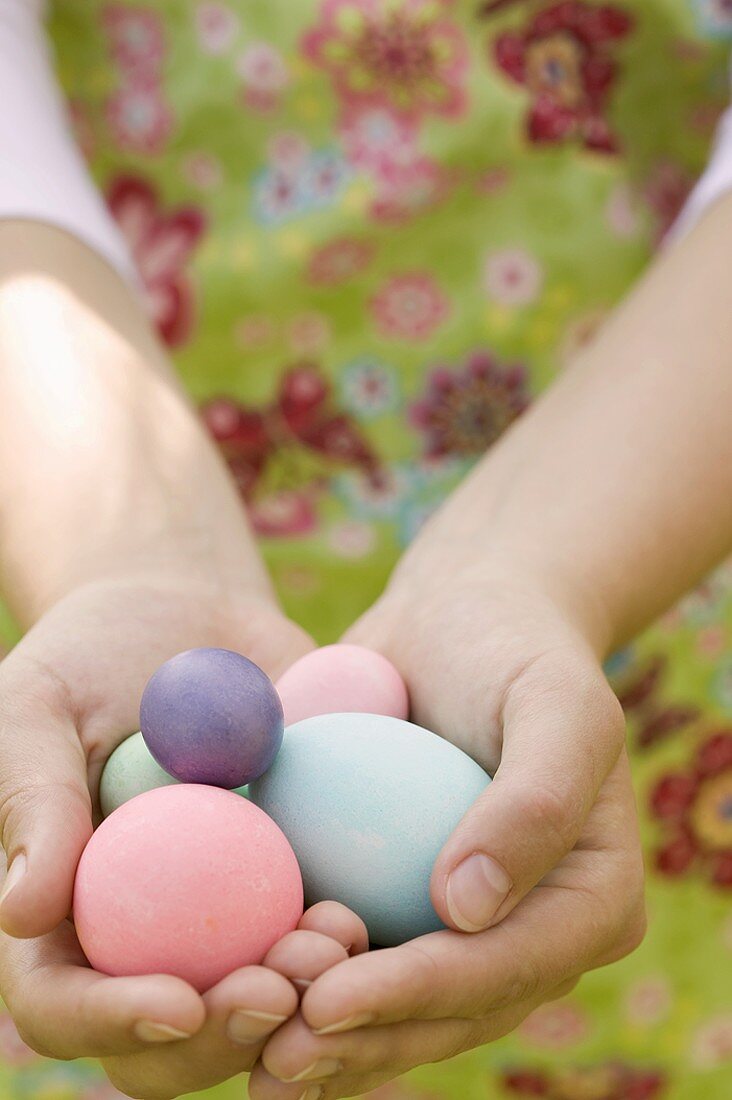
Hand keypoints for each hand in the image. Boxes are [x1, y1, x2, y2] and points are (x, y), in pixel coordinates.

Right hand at [0, 574, 367, 1097]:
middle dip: (226, 1033)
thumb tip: (23, 914)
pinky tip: (368, 918)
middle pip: (171, 1034)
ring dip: (302, 998)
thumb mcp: (38, 705)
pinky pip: (317, 933)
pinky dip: (345, 944)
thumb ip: (32, 798)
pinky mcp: (287, 883)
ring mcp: (220, 917)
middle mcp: (140, 935)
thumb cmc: (89, 655)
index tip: (178, 1002)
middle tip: (281, 985)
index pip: (63, 1003)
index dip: (112, 1023)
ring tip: (338, 940)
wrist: (185, 619)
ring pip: (256, 1002)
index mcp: (62, 912)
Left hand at [251, 563, 645, 1098]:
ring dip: (326, 1040)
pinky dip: (301, 983)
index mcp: (589, 900)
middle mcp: (529, 930)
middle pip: (449, 1013)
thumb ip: (536, 801)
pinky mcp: (401, 901)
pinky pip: (354, 956)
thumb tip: (467, 911)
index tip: (329, 1002)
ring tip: (251, 1052)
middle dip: (363, 1042)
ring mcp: (463, 926)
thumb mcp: (557, 702)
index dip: (421, 997)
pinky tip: (240, 998)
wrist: (462, 614)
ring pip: (397, 1009)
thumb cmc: (519, 648)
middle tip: (275, 1055)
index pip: (507, 968)